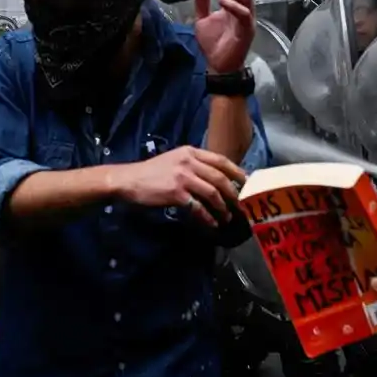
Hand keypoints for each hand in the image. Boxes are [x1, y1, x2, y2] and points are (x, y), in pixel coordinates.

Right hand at [111, 146, 245, 227]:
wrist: (129, 180)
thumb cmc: (151, 171)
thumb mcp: (174, 159)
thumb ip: (193, 163)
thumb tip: (215, 177)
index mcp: (190, 152)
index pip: (221, 160)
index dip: (237, 172)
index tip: (247, 182)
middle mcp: (189, 162)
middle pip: (220, 178)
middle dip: (233, 193)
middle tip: (241, 204)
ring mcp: (183, 177)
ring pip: (212, 193)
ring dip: (222, 207)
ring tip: (226, 217)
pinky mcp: (176, 193)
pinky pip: (198, 207)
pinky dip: (208, 217)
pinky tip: (212, 223)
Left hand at [193, 0, 254, 73]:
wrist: (218, 66)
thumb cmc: (213, 44)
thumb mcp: (202, 18)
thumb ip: (201, 0)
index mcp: (233, 5)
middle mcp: (243, 10)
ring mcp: (247, 19)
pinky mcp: (247, 30)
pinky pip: (245, 14)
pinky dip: (233, 5)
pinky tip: (220, 1)